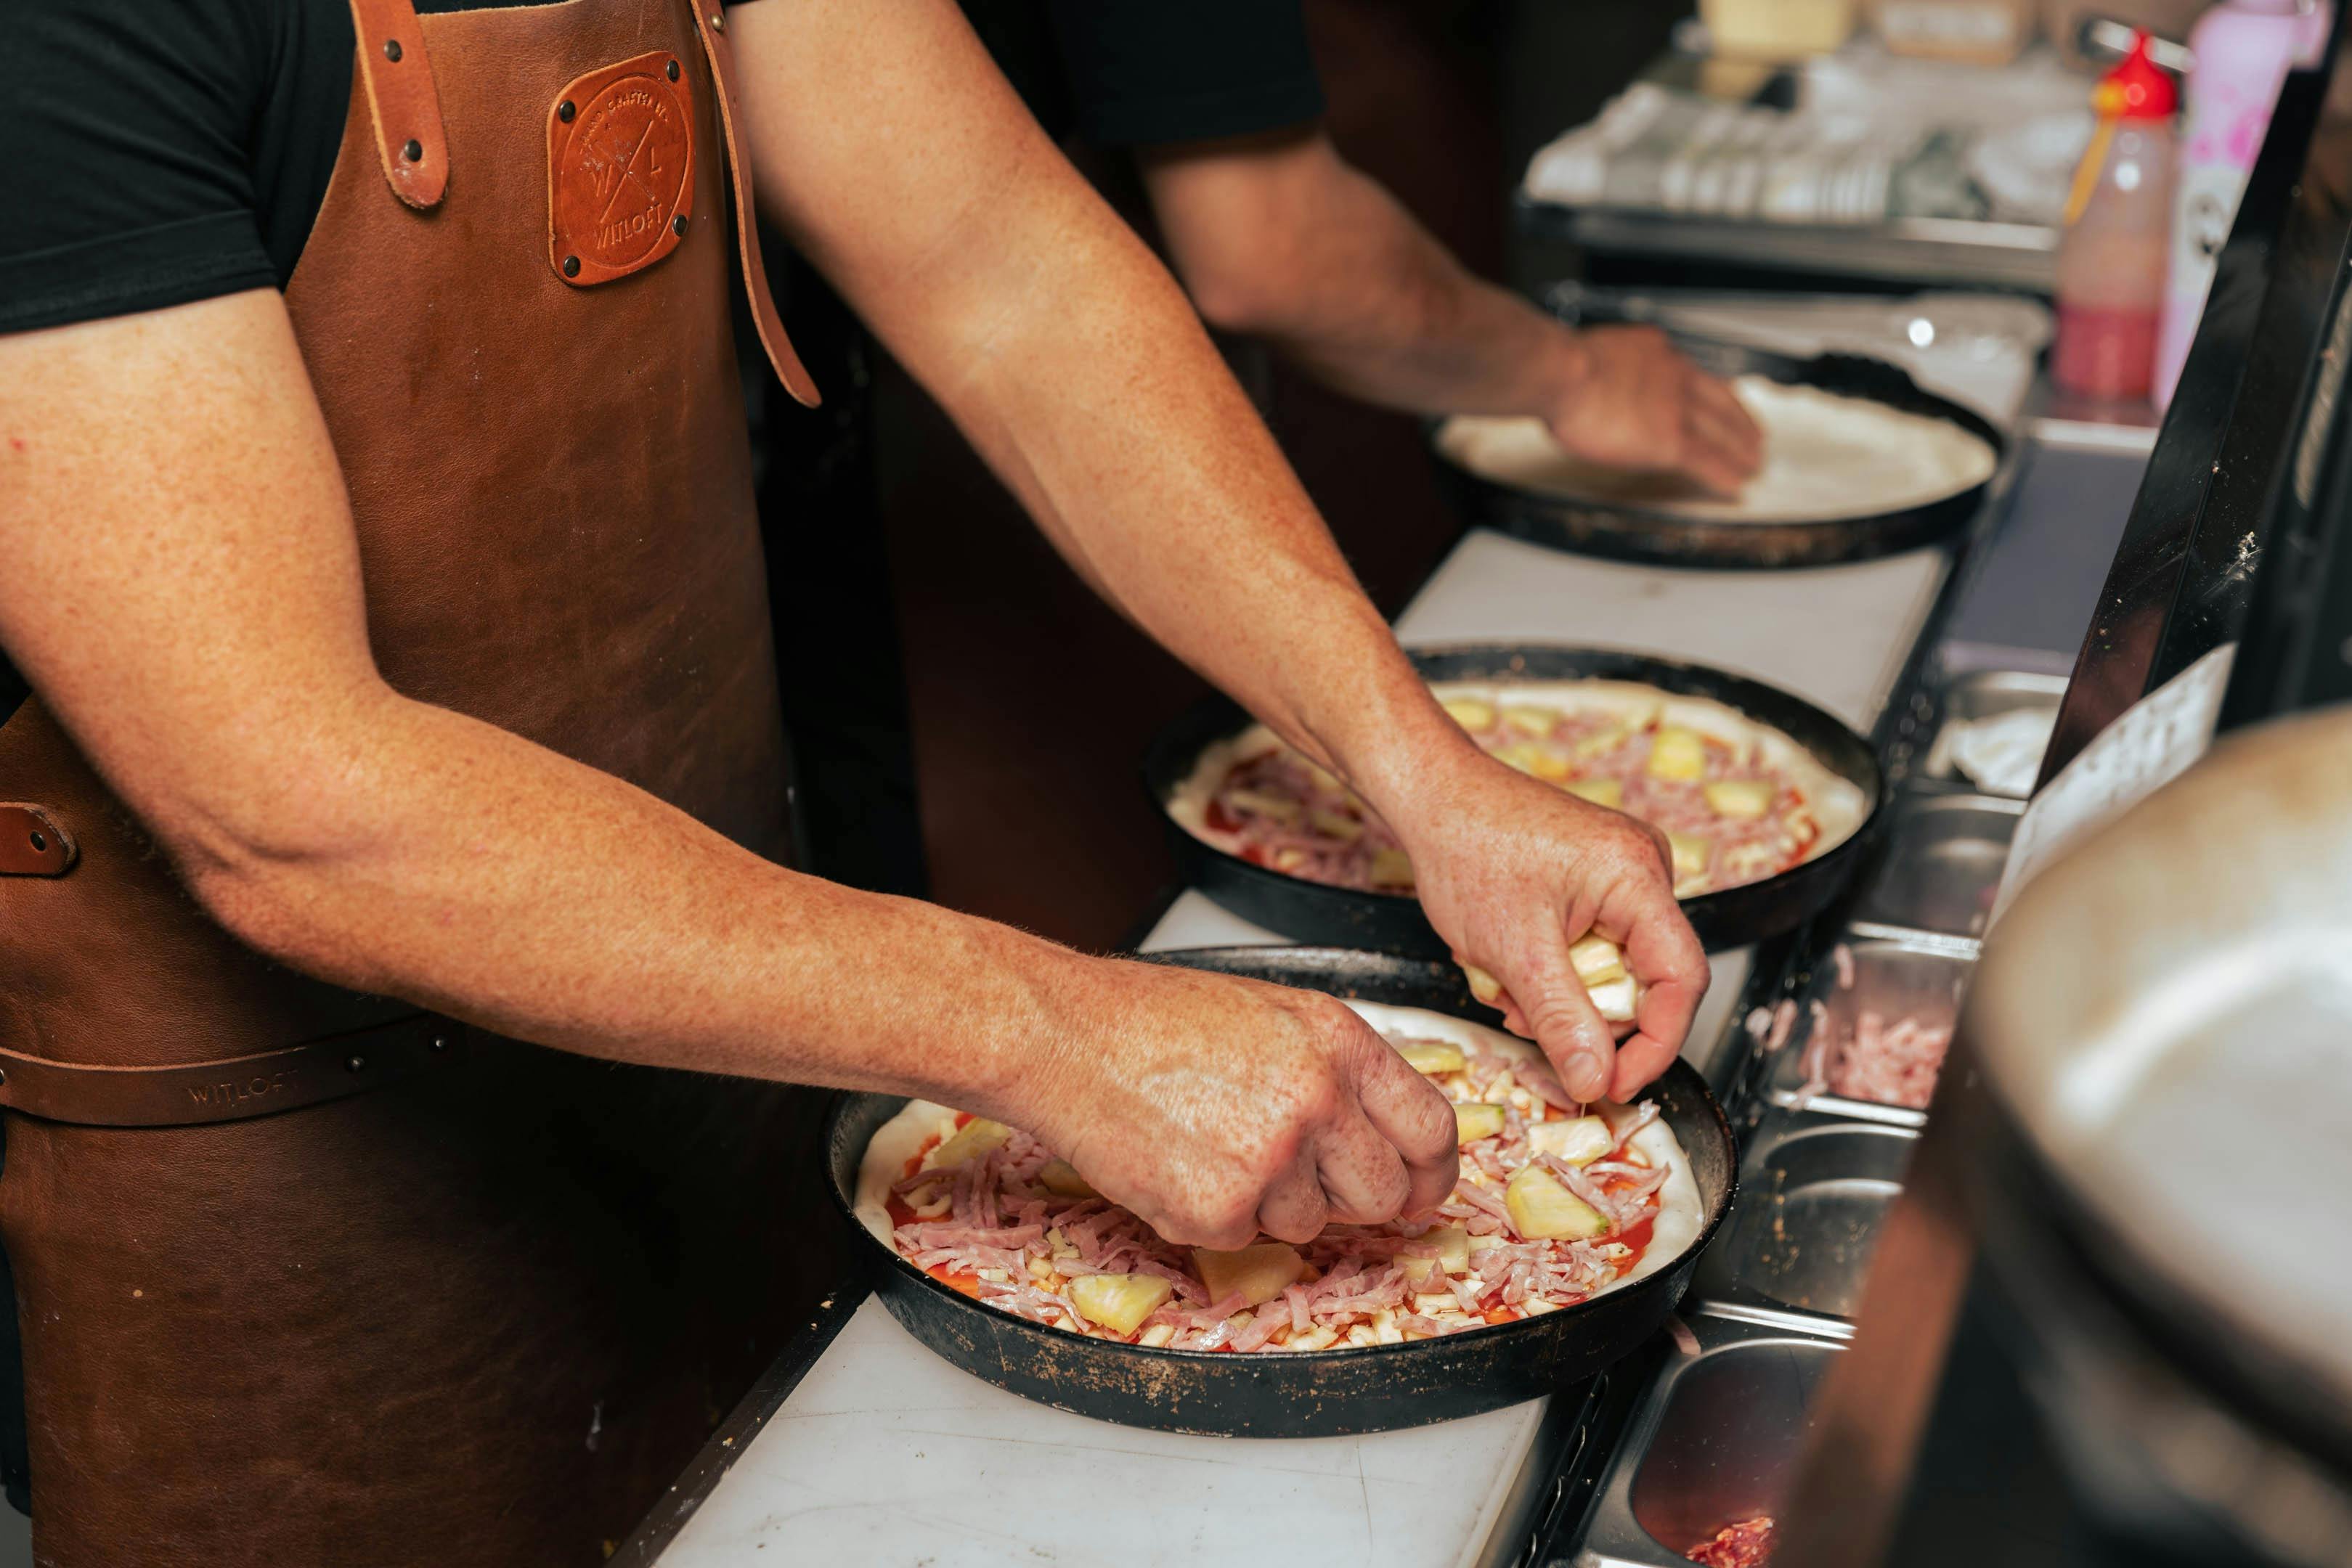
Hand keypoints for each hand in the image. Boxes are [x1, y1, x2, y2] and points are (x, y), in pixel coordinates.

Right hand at [1021, 959, 1458, 1249]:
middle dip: (1348, 1198)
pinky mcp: (1219, 1208)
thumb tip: (1387, 1138)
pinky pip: (1243, 1237)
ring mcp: (1271, 1158)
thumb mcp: (1273, 1015)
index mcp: (1338, 1042)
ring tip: (1212, 1142)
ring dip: (1269, 1203)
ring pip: (1310, 1224)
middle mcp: (1316, 1099)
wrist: (1064, 1036)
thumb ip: (1338, 1072)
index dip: (1430, 1172)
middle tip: (1295, 1172)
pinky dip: (1211, 1214)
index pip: (1432, 1129)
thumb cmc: (1155, 1021)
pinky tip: (1178, 1161)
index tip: (1418, 1188)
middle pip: (1384, 1194)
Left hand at [1387, 752, 1709, 1104]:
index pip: (1683, 980)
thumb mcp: (1515, 952)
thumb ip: (1562, 1021)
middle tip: (1529, 1023)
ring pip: (1613, 970)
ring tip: (1503, 982)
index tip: (1613, 1084)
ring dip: (1559, 995)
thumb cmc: (1465, 847)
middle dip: (1588, 1017)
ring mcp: (1621, 874)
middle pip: (1648, 979)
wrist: (1431, 795)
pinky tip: (1508, 962)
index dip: (1656, 1045)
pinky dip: (1551, 970)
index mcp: (1638, 875)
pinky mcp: (1595, 882)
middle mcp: (1644, 869)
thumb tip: (1597, 1082)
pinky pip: (1592, 948)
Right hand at [1540, 325, 1762, 496]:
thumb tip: (1590, 382)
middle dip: (1738, 419)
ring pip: (1721, 431)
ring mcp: (1676, 408)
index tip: (1721, 399)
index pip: (1693, 373)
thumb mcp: (1591, 352)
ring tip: (1752, 462)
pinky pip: (1708, 459)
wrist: (1565, 374)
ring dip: (1740, 449)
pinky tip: (1736, 483)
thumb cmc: (1560, 367)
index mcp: (1654, 352)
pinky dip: (1725, 473)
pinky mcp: (1672, 440)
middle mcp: (1673, 376)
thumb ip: (1605, 367)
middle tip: (1752, 433)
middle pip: (1719, 400)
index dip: (1712, 391)